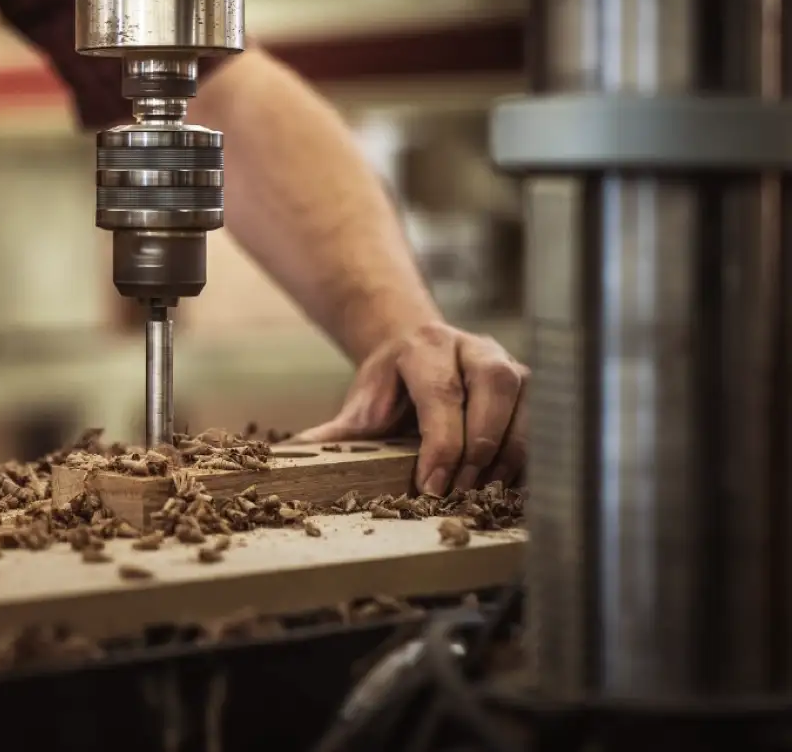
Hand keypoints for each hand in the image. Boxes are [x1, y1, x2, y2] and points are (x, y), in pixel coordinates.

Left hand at [292, 322, 527, 496]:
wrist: (420, 350)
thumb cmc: (391, 385)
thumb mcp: (362, 403)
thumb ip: (337, 433)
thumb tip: (294, 457)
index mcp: (426, 346)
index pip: (442, 394)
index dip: (442, 443)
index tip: (431, 487)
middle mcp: (473, 346)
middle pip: (492, 390)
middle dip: (478, 447)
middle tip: (460, 492)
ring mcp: (507, 361)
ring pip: (526, 403)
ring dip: (509, 455)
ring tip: (484, 493)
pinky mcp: (531, 383)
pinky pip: (544, 418)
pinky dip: (530, 455)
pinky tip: (510, 485)